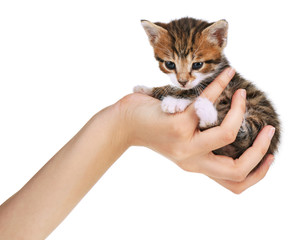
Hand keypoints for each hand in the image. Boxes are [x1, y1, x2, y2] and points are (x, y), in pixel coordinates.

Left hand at [118, 68, 274, 192]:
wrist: (124, 124)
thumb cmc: (153, 128)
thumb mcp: (182, 142)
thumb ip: (204, 141)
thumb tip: (232, 125)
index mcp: (196, 165)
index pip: (233, 183)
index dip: (258, 174)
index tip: (269, 155)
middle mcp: (192, 160)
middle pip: (236, 169)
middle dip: (260, 149)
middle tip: (268, 128)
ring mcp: (185, 143)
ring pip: (227, 134)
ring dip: (240, 111)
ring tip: (240, 94)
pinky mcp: (177, 123)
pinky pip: (208, 102)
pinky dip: (219, 85)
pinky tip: (225, 75)